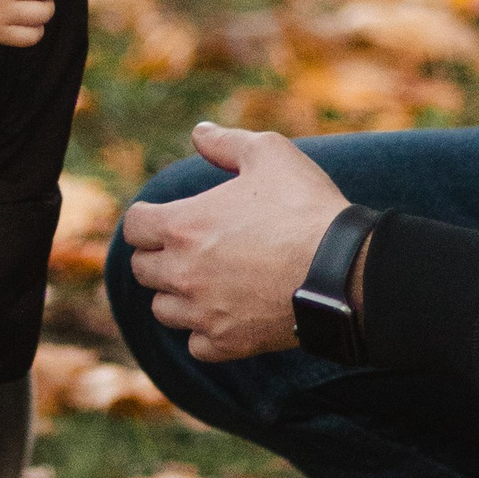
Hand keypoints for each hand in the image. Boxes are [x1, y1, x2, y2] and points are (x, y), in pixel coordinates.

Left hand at [117, 122, 348, 360]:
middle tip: (189, 248)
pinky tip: (223, 314)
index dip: (148, 218)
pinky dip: (204, 331)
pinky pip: (196, 344)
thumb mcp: (270, 153)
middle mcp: (183, 272)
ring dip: (176, 295)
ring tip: (204, 282)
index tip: (166, 218)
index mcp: (183, 226)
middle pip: (142, 269)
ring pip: (162, 309)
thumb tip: (199, 132)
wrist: (344, 269)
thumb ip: (227, 142)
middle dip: (159, 255)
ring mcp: (203, 311)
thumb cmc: (305, 207)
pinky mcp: (228, 342)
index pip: (134, 226)